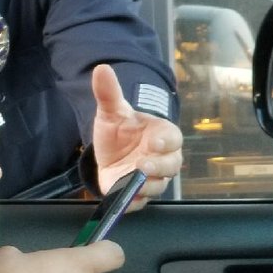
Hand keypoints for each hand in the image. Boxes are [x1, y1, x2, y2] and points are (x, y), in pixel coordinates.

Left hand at [90, 64, 182, 207]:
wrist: (110, 151)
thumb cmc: (119, 129)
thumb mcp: (111, 111)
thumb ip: (109, 93)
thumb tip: (101, 68)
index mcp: (161, 135)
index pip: (172, 138)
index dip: (165, 141)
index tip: (154, 142)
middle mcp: (162, 158)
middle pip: (170, 166)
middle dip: (158, 167)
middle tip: (143, 166)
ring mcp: (151, 178)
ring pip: (158, 186)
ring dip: (147, 186)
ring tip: (133, 184)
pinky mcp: (138, 194)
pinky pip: (141, 203)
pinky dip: (134, 204)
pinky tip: (125, 202)